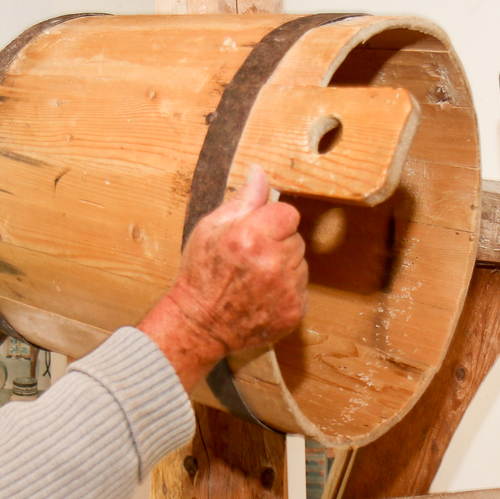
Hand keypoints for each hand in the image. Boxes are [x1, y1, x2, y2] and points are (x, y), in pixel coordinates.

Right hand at [139, 166, 308, 391]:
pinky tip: (262, 295)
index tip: (255, 233)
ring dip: (284, 267)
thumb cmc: (200, 275)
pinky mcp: (294, 310)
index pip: (288, 213)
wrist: (198, 325)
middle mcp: (274, 263)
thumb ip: (243, 200)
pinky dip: (286, 290)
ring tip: (255, 278)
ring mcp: (287, 289)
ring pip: (300, 264)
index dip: (272, 221)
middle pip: (296, 239)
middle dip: (278, 244)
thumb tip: (260, 173)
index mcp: (252, 236)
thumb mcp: (210, 228)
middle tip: (251, 258)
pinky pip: (301, 288)